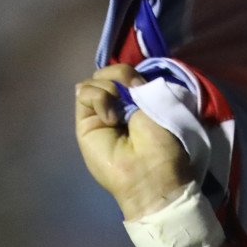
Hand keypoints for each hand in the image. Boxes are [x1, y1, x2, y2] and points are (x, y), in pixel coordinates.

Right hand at [73, 64, 193, 219]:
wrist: (150, 172)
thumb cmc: (162, 144)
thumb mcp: (157, 106)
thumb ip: (139, 86)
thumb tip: (122, 76)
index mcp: (138, 104)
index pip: (125, 76)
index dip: (130, 73)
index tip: (141, 83)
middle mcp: (118, 108)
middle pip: (106, 75)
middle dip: (119, 77)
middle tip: (131, 92)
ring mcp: (99, 114)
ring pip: (93, 81)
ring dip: (108, 88)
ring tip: (120, 113)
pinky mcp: (84, 123)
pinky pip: (84, 93)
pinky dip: (98, 98)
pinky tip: (110, 118)